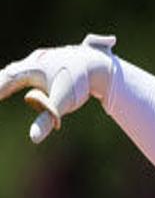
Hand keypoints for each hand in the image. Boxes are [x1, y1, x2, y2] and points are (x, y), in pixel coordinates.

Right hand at [0, 34, 115, 143]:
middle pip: (11, 73)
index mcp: (32, 68)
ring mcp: (45, 58)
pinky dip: (24, 77)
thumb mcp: (63, 103)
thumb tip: (33, 138)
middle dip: (2, 84)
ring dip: (10, 79)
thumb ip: (46, 120)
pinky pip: (34, 68)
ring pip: (21, 69)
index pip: (5, 81)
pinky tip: (24, 85)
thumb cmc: (80, 82)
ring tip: (5, 89)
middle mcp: (35, 60)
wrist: (101, 64)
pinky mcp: (53, 60)